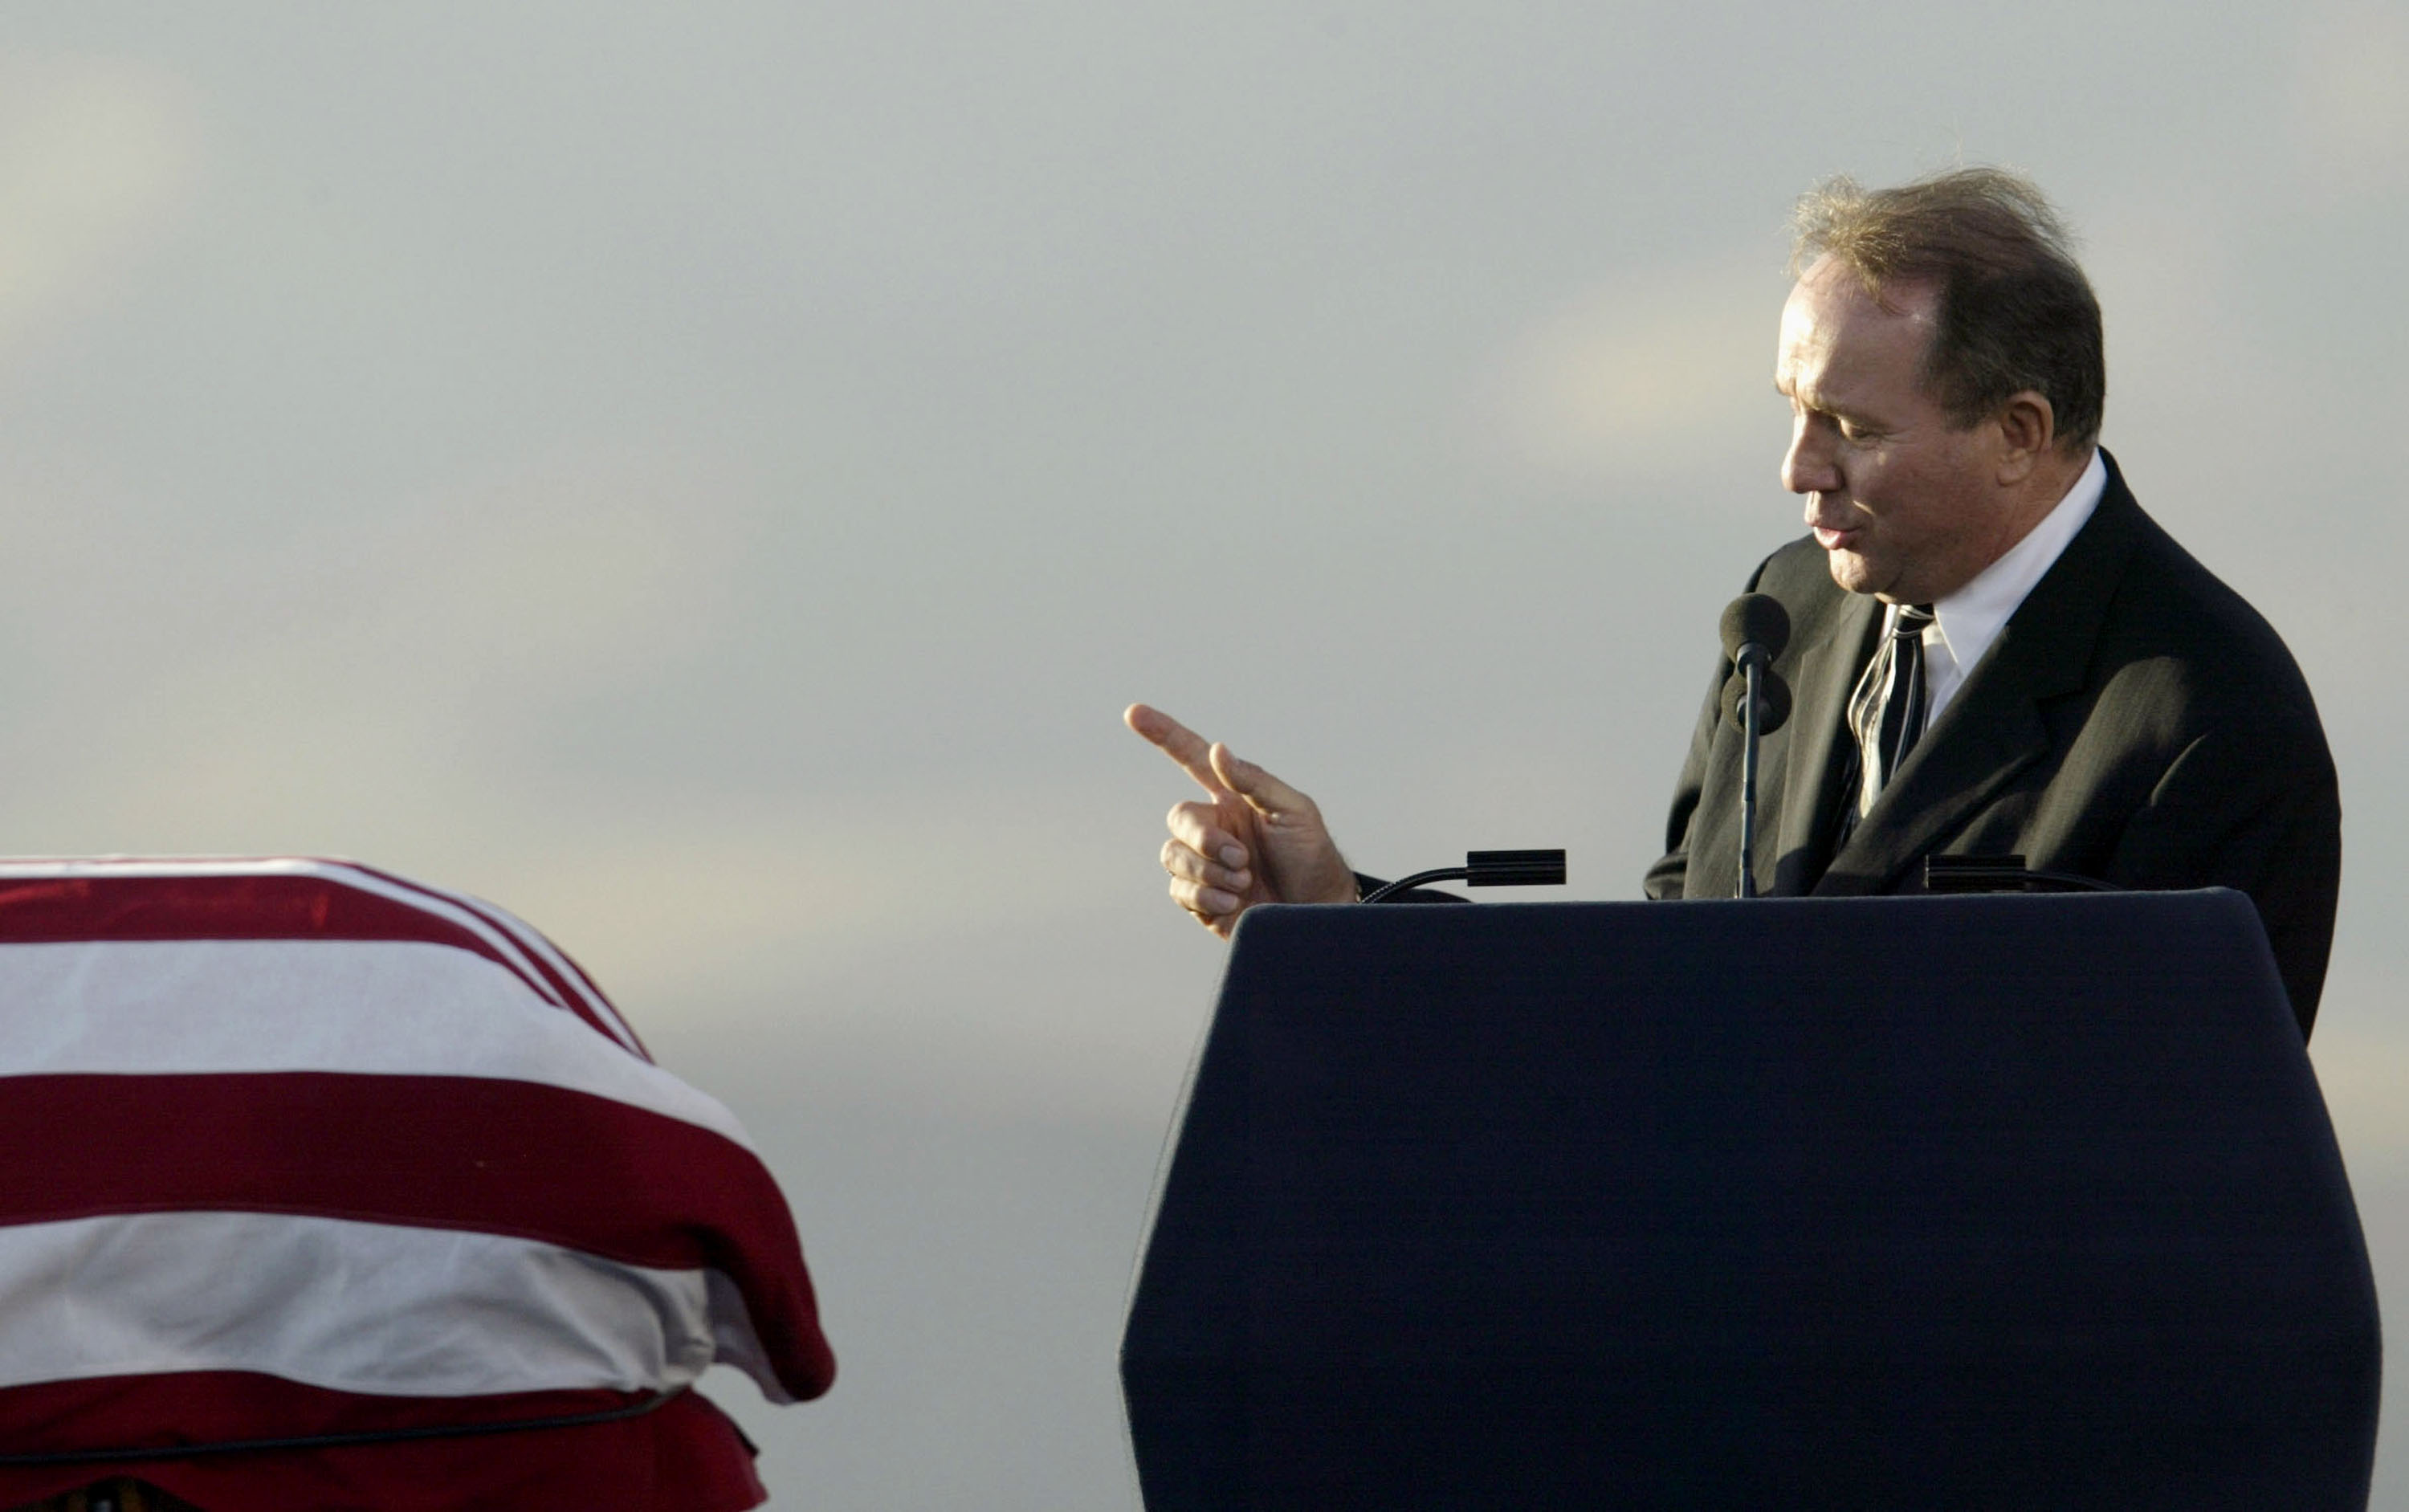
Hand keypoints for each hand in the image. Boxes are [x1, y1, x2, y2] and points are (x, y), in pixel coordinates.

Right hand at [1125, 703, 1356, 937]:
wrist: (1317, 911)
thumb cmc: (1311, 856)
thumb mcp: (1294, 811)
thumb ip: (1255, 781)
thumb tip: (1219, 750)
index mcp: (1232, 797)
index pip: (1191, 758)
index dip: (1163, 734)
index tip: (1134, 712)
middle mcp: (1213, 826)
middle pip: (1178, 817)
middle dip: (1204, 839)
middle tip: (1241, 859)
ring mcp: (1204, 862)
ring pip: (1173, 855)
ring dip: (1208, 870)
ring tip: (1243, 882)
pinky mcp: (1200, 897)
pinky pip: (1179, 890)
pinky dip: (1205, 896)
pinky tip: (1233, 901)